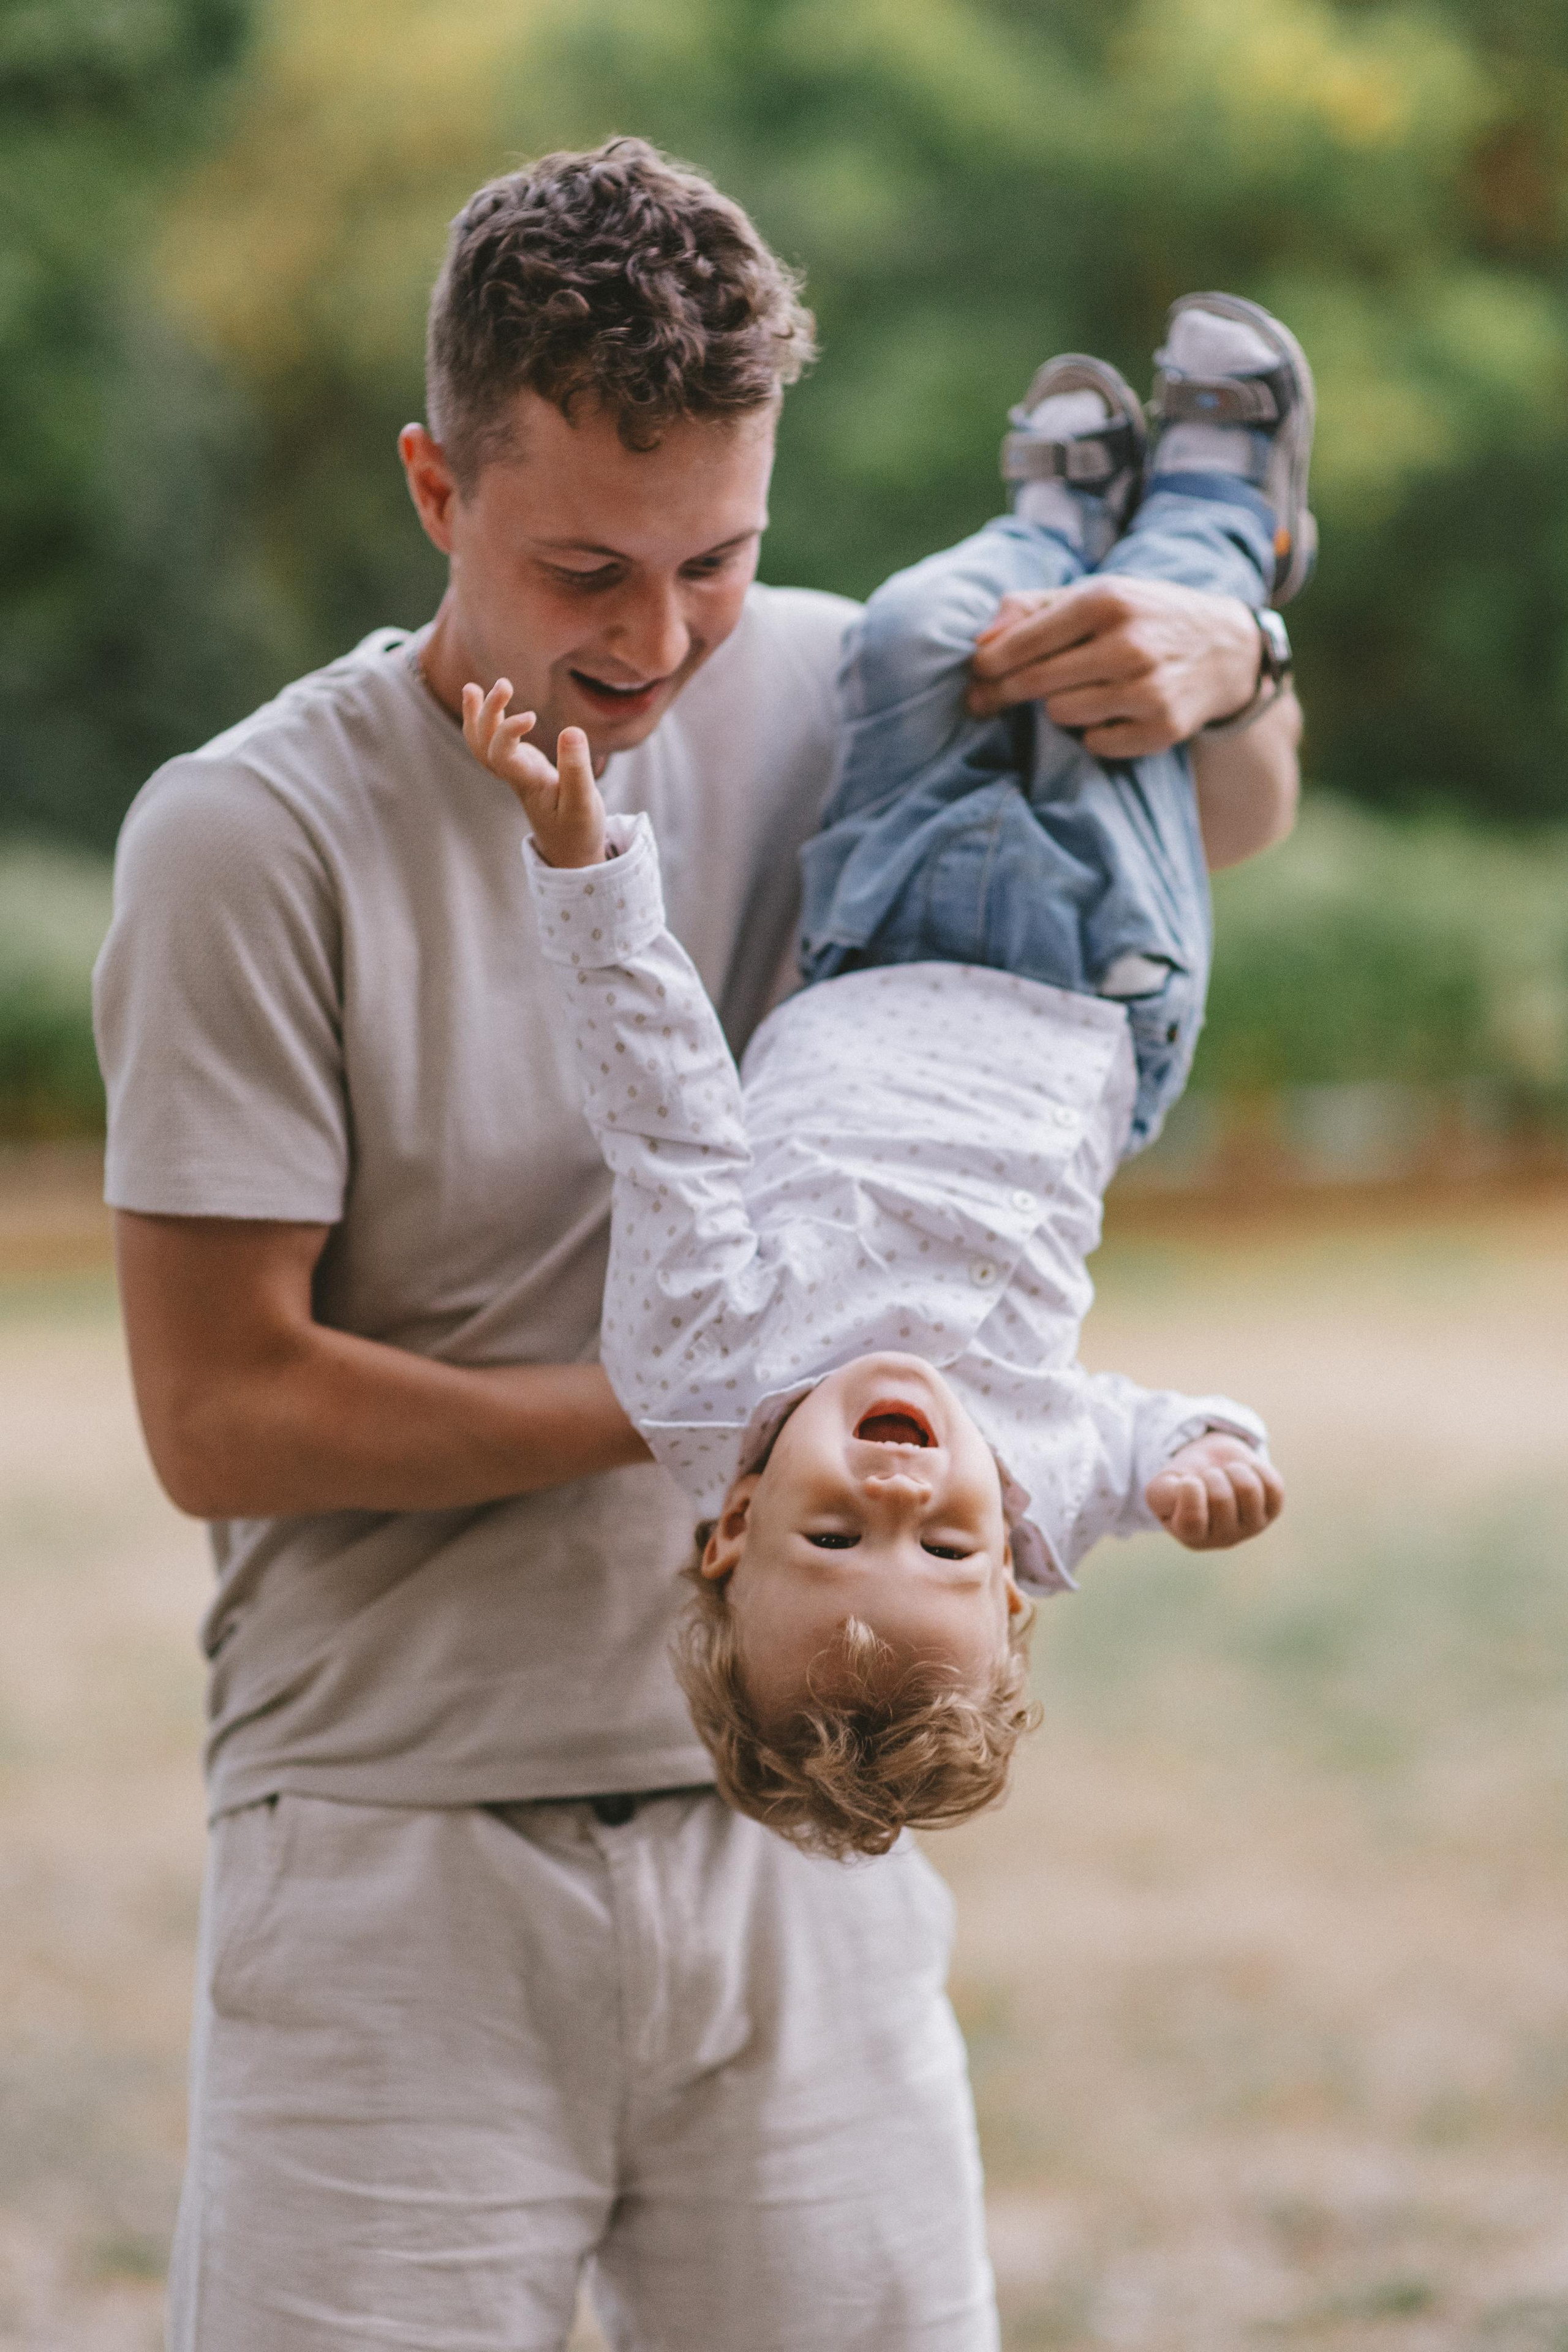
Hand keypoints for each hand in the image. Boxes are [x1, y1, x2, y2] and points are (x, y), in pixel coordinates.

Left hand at [461, 679, 606, 867]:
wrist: (570, 850)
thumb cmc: (578, 828)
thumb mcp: (583, 802)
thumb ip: (577, 769)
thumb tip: (571, 730)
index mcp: (528, 784)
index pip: (502, 755)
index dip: (507, 732)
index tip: (531, 716)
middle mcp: (515, 775)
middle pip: (483, 746)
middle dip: (487, 714)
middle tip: (505, 684)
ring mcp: (515, 771)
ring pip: (481, 745)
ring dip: (476, 716)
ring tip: (472, 687)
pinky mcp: (522, 766)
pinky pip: (493, 743)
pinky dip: (486, 722)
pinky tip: (487, 698)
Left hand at [966, 577, 1261, 756]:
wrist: (1228, 649)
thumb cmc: (1145, 619)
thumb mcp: (1098, 595)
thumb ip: (1034, 608)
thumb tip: (982, 640)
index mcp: (1105, 600)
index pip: (1023, 642)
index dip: (987, 665)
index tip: (975, 674)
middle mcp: (1128, 643)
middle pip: (1034, 683)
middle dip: (1002, 694)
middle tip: (984, 700)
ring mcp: (1148, 689)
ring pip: (1061, 715)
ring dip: (1056, 709)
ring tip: (1074, 692)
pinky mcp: (1163, 728)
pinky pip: (1096, 743)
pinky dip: (1094, 732)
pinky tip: (1111, 712)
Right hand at [1146, 1432, 1283, 1550]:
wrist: (1210, 1467)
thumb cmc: (1182, 1481)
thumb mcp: (1161, 1488)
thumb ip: (1163, 1493)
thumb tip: (1189, 1489)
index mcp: (1192, 1537)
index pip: (1192, 1520)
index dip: (1189, 1490)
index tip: (1187, 1480)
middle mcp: (1223, 1538)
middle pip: (1221, 1498)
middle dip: (1211, 1475)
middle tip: (1208, 1476)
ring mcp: (1251, 1526)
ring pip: (1248, 1489)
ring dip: (1234, 1469)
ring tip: (1227, 1473)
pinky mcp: (1272, 1510)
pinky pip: (1272, 1485)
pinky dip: (1256, 1468)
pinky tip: (1246, 1472)